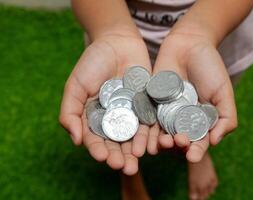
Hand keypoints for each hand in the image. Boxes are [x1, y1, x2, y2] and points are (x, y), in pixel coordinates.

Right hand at [59, 34, 151, 174]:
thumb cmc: (92, 63)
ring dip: (134, 151)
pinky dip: (149, 135)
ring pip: (133, 137)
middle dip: (118, 156)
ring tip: (136, 162)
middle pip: (116, 143)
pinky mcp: (147, 106)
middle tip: (123, 167)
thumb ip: (70, 112)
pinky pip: (149, 123)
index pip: (95, 138)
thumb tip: (76, 140)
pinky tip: (150, 146)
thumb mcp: (75, 86)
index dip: (98, 149)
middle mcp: (113, 119)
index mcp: (94, 117)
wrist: (117, 42)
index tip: (102, 157)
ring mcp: (131, 114)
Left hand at [149, 33, 237, 161]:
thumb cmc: (210, 67)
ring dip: (159, 142)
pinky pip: (147, 119)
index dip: (196, 149)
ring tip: (160, 145)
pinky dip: (145, 129)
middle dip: (177, 146)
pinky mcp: (150, 103)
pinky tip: (144, 137)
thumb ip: (225, 117)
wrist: (189, 44)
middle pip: (178, 139)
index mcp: (200, 121)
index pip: (198, 140)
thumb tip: (214, 142)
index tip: (193, 156)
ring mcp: (166, 112)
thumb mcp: (223, 92)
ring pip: (161, 133)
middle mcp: (182, 120)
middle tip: (177, 143)